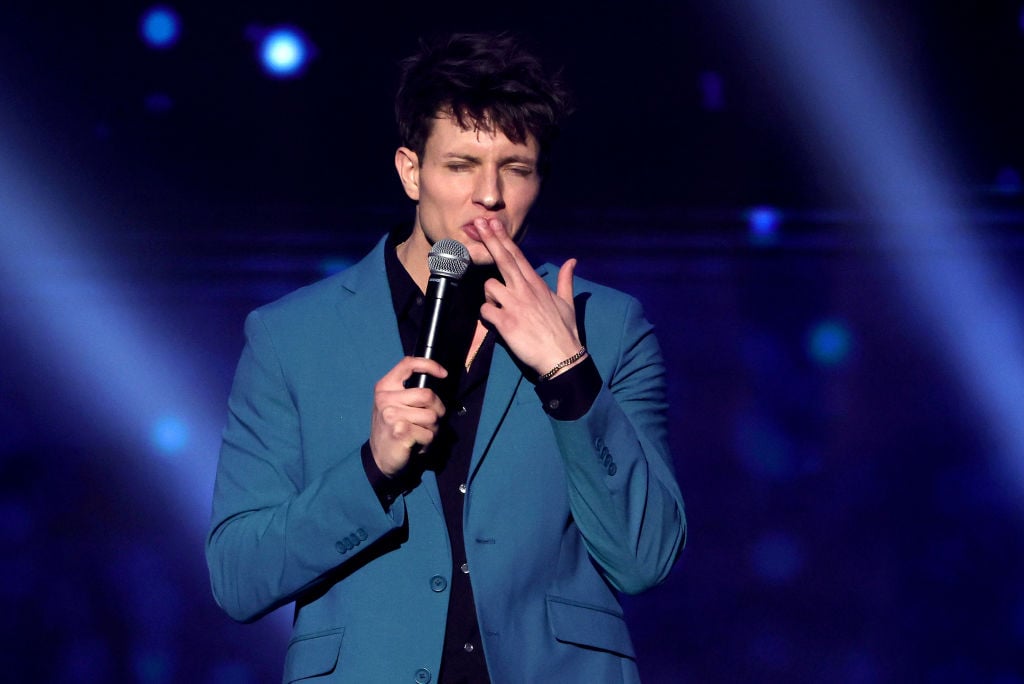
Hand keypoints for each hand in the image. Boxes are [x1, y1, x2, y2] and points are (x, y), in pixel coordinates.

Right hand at [369, 357, 447, 476]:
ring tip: (421, 433)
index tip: (443, 374)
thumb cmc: (393, 428)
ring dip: (433, 428)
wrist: (380, 458)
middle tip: (431, 421)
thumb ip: (410, 391)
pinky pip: (429, 434)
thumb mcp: (394, 404)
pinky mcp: (399, 431)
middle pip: (428, 395)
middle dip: (438, 410)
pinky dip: (428, 442)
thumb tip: (438, 380)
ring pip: (432, 416)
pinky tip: (416, 443)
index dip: (430, 365)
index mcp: (385, 386)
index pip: (408, 363)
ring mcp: (391, 415)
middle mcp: (385, 398)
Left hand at [474, 218, 584, 376]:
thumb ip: (565, 280)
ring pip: (489, 286)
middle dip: (489, 239)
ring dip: (489, 295)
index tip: (492, 223)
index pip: (517, 255)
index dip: (502, 238)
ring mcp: (515, 305)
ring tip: (500, 307)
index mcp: (537, 284)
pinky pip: (485, 311)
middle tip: (477, 223)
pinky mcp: (506, 322)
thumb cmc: (565, 331)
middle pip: (503, 259)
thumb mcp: (567, 302)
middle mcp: (525, 290)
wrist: (562, 357)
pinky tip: (495, 321)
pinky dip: (486, 315)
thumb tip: (572, 261)